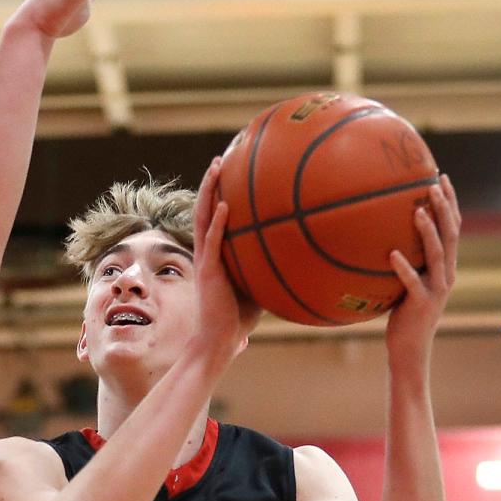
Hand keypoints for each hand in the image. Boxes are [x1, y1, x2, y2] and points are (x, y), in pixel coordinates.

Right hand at [189, 155, 261, 364]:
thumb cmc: (239, 319)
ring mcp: (206, 261)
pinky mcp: (208, 272)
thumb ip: (268, 268)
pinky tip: (225, 206)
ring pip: (203, 219)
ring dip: (208, 192)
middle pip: (205, 210)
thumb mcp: (258, 286)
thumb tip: (297, 257)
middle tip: (219, 159)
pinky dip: (218, 223)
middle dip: (211, 184)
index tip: (228, 174)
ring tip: (216, 168)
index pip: (214, 219)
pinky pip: (212, 242)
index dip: (217, 196)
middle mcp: (207, 254)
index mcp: (216, 256)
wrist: (220, 341)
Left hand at [385, 173, 460, 370]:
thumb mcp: (406, 285)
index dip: (450, 203)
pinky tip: (391, 254)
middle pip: (451, 234)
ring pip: (437, 254)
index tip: (441, 177)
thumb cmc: (403, 316)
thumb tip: (381, 238)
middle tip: (432, 184)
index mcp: (445, 267)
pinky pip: (412, 283)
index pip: (453, 228)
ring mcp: (436, 289)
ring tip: (417, 211)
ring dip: (428, 231)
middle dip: (444, 207)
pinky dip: (403, 268)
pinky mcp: (421, 304)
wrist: (410, 350)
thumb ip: (404, 263)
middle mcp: (446, 274)